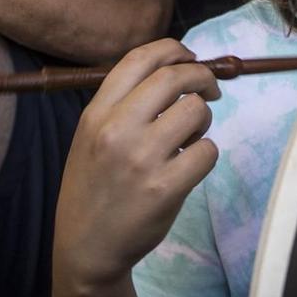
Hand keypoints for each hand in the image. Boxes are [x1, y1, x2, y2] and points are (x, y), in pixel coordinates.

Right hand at [52, 38, 220, 290]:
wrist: (86, 247)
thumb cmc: (94, 187)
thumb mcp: (90, 136)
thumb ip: (121, 104)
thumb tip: (172, 70)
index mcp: (96, 113)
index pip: (140, 59)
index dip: (173, 49)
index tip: (190, 57)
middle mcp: (117, 129)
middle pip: (175, 78)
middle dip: (202, 77)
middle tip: (210, 91)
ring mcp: (142, 159)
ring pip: (197, 111)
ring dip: (203, 120)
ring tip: (190, 138)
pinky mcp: (166, 188)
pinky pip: (208, 151)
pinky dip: (205, 154)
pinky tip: (189, 165)